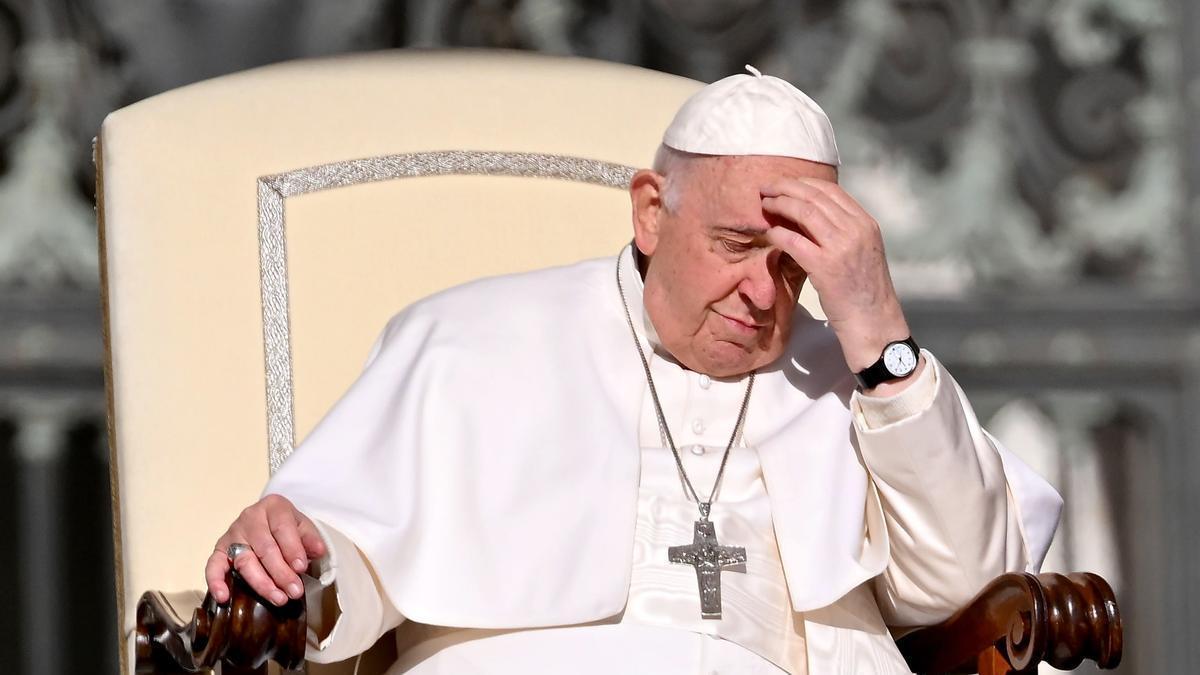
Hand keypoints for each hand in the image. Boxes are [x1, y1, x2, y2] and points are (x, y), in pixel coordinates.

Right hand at [205, 493, 326, 605]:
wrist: (269, 520)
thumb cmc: (287, 526)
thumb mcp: (303, 526)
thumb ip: (310, 538)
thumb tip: (319, 551)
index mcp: (273, 506)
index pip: (282, 528)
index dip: (292, 549)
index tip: (301, 568)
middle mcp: (250, 518)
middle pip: (264, 548)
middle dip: (281, 572)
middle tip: (294, 591)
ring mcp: (232, 534)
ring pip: (245, 561)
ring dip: (261, 583)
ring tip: (278, 598)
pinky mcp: (219, 550)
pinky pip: (213, 565)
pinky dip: (215, 581)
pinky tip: (223, 597)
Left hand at [761, 177, 913, 376]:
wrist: (874, 323)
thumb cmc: (864, 291)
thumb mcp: (861, 252)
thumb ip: (843, 231)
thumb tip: (811, 214)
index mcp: (866, 223)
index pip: (831, 190)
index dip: (803, 183)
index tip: (785, 184)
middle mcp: (856, 230)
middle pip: (815, 196)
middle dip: (786, 187)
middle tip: (766, 188)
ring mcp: (842, 247)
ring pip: (804, 211)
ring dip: (779, 204)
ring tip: (764, 204)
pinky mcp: (826, 267)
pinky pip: (794, 240)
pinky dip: (778, 232)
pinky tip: (768, 232)